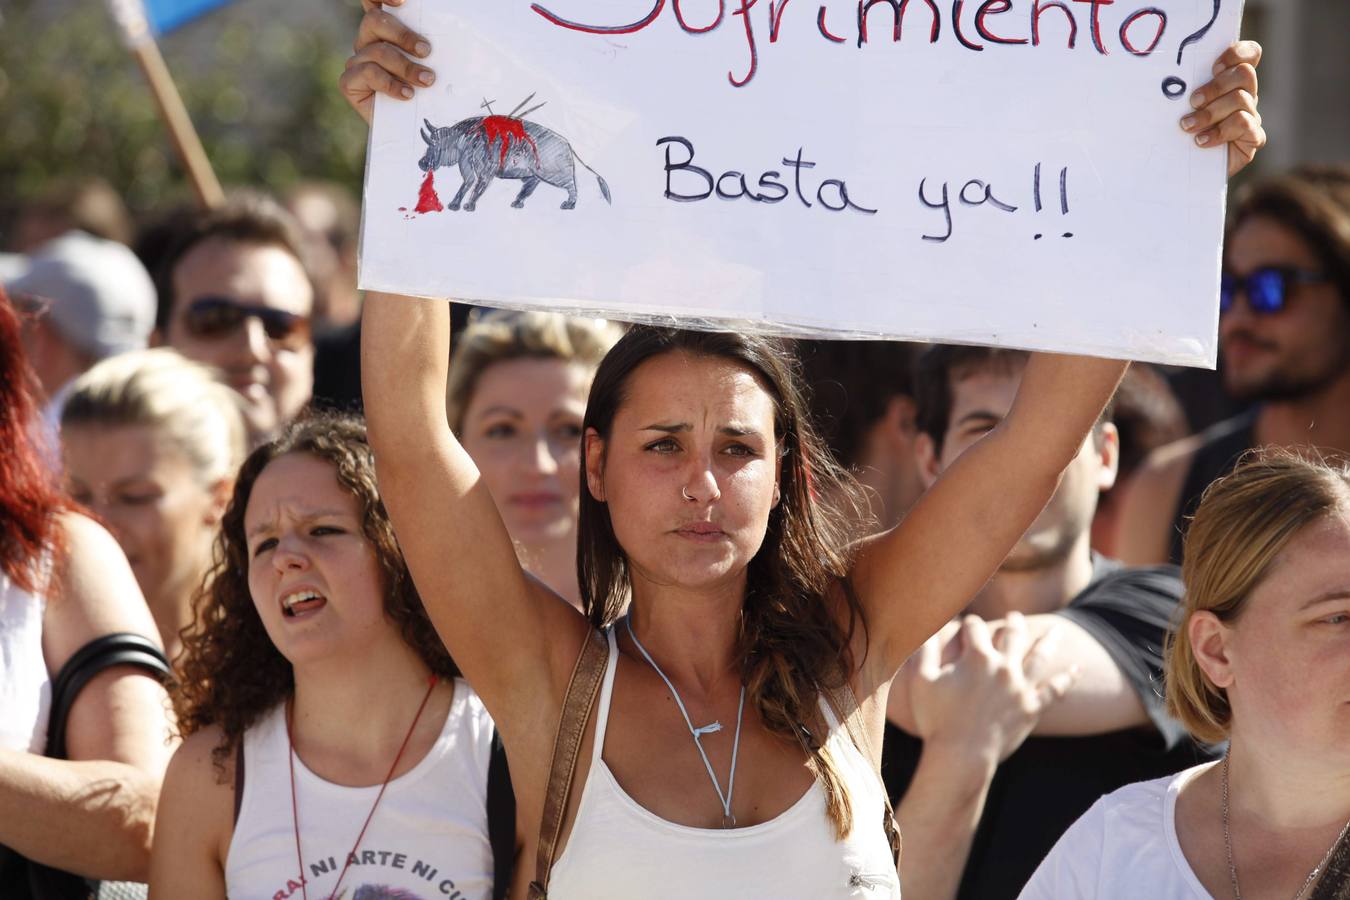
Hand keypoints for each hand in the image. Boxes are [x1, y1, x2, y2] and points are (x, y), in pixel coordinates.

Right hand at [339, 0, 435, 125]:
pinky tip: (408, 95)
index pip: (376, 2)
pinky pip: (367, 73)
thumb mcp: (435, 67)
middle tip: (427, 51)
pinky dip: (391, 84)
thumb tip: (459, 33)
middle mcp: (368, 41)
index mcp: (386, 30)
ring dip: (405, 66)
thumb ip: (432, 49)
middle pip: (375, 20)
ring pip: (376, 50)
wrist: (411, 131)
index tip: (403, 1)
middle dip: (403, 35)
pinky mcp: (349, 82)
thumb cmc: (426, 94)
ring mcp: (357, 61)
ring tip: (427, 81)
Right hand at [905, 613, 1076, 767]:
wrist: (962, 756)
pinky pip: (1055, 690)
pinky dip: (1067, 679)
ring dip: (1046, 640)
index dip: (969, 624)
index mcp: (976, 656)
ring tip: (1054, 631)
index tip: (967, 625)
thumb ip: (924, 650)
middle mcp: (1003, 666)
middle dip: (1012, 622)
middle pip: (1011, 634)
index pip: (975, 627)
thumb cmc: (936, 719)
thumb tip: (926, 627)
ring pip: (1039, 656)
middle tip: (1014, 616)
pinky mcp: (1032, 708)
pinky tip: (1076, 669)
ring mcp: (1021, 687)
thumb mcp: (921, 680)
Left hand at [1181, 41, 1265, 176]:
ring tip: (1187, 126)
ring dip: (1210, 112)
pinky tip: (1201, 141)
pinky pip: (1244, 125)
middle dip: (1216, 86)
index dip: (1237, 53)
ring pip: (1241, 99)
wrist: (1182, 172)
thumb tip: (1164, 76)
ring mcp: (1251, 115)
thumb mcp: (1175, 108)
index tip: (1213, 67)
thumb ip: (1180, 89)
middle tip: (1193, 102)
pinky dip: (1219, 132)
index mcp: (1230, 81)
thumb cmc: (1176, 133)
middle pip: (1244, 74)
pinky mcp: (1253, 138)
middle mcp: (1245, 94)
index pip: (1249, 54)